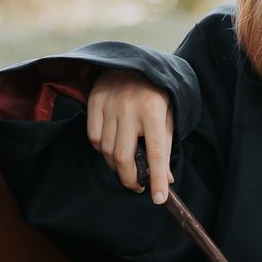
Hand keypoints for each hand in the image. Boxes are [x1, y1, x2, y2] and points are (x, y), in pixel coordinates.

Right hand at [88, 68, 174, 202]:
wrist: (133, 63)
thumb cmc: (155, 94)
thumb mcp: (167, 116)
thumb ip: (166, 146)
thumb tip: (166, 180)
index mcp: (154, 110)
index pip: (156, 152)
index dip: (158, 178)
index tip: (159, 198)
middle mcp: (130, 107)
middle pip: (125, 158)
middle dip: (130, 179)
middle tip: (137, 186)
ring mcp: (109, 104)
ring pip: (108, 151)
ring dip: (116, 164)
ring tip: (126, 161)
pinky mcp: (94, 101)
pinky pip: (94, 138)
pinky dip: (102, 148)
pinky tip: (112, 143)